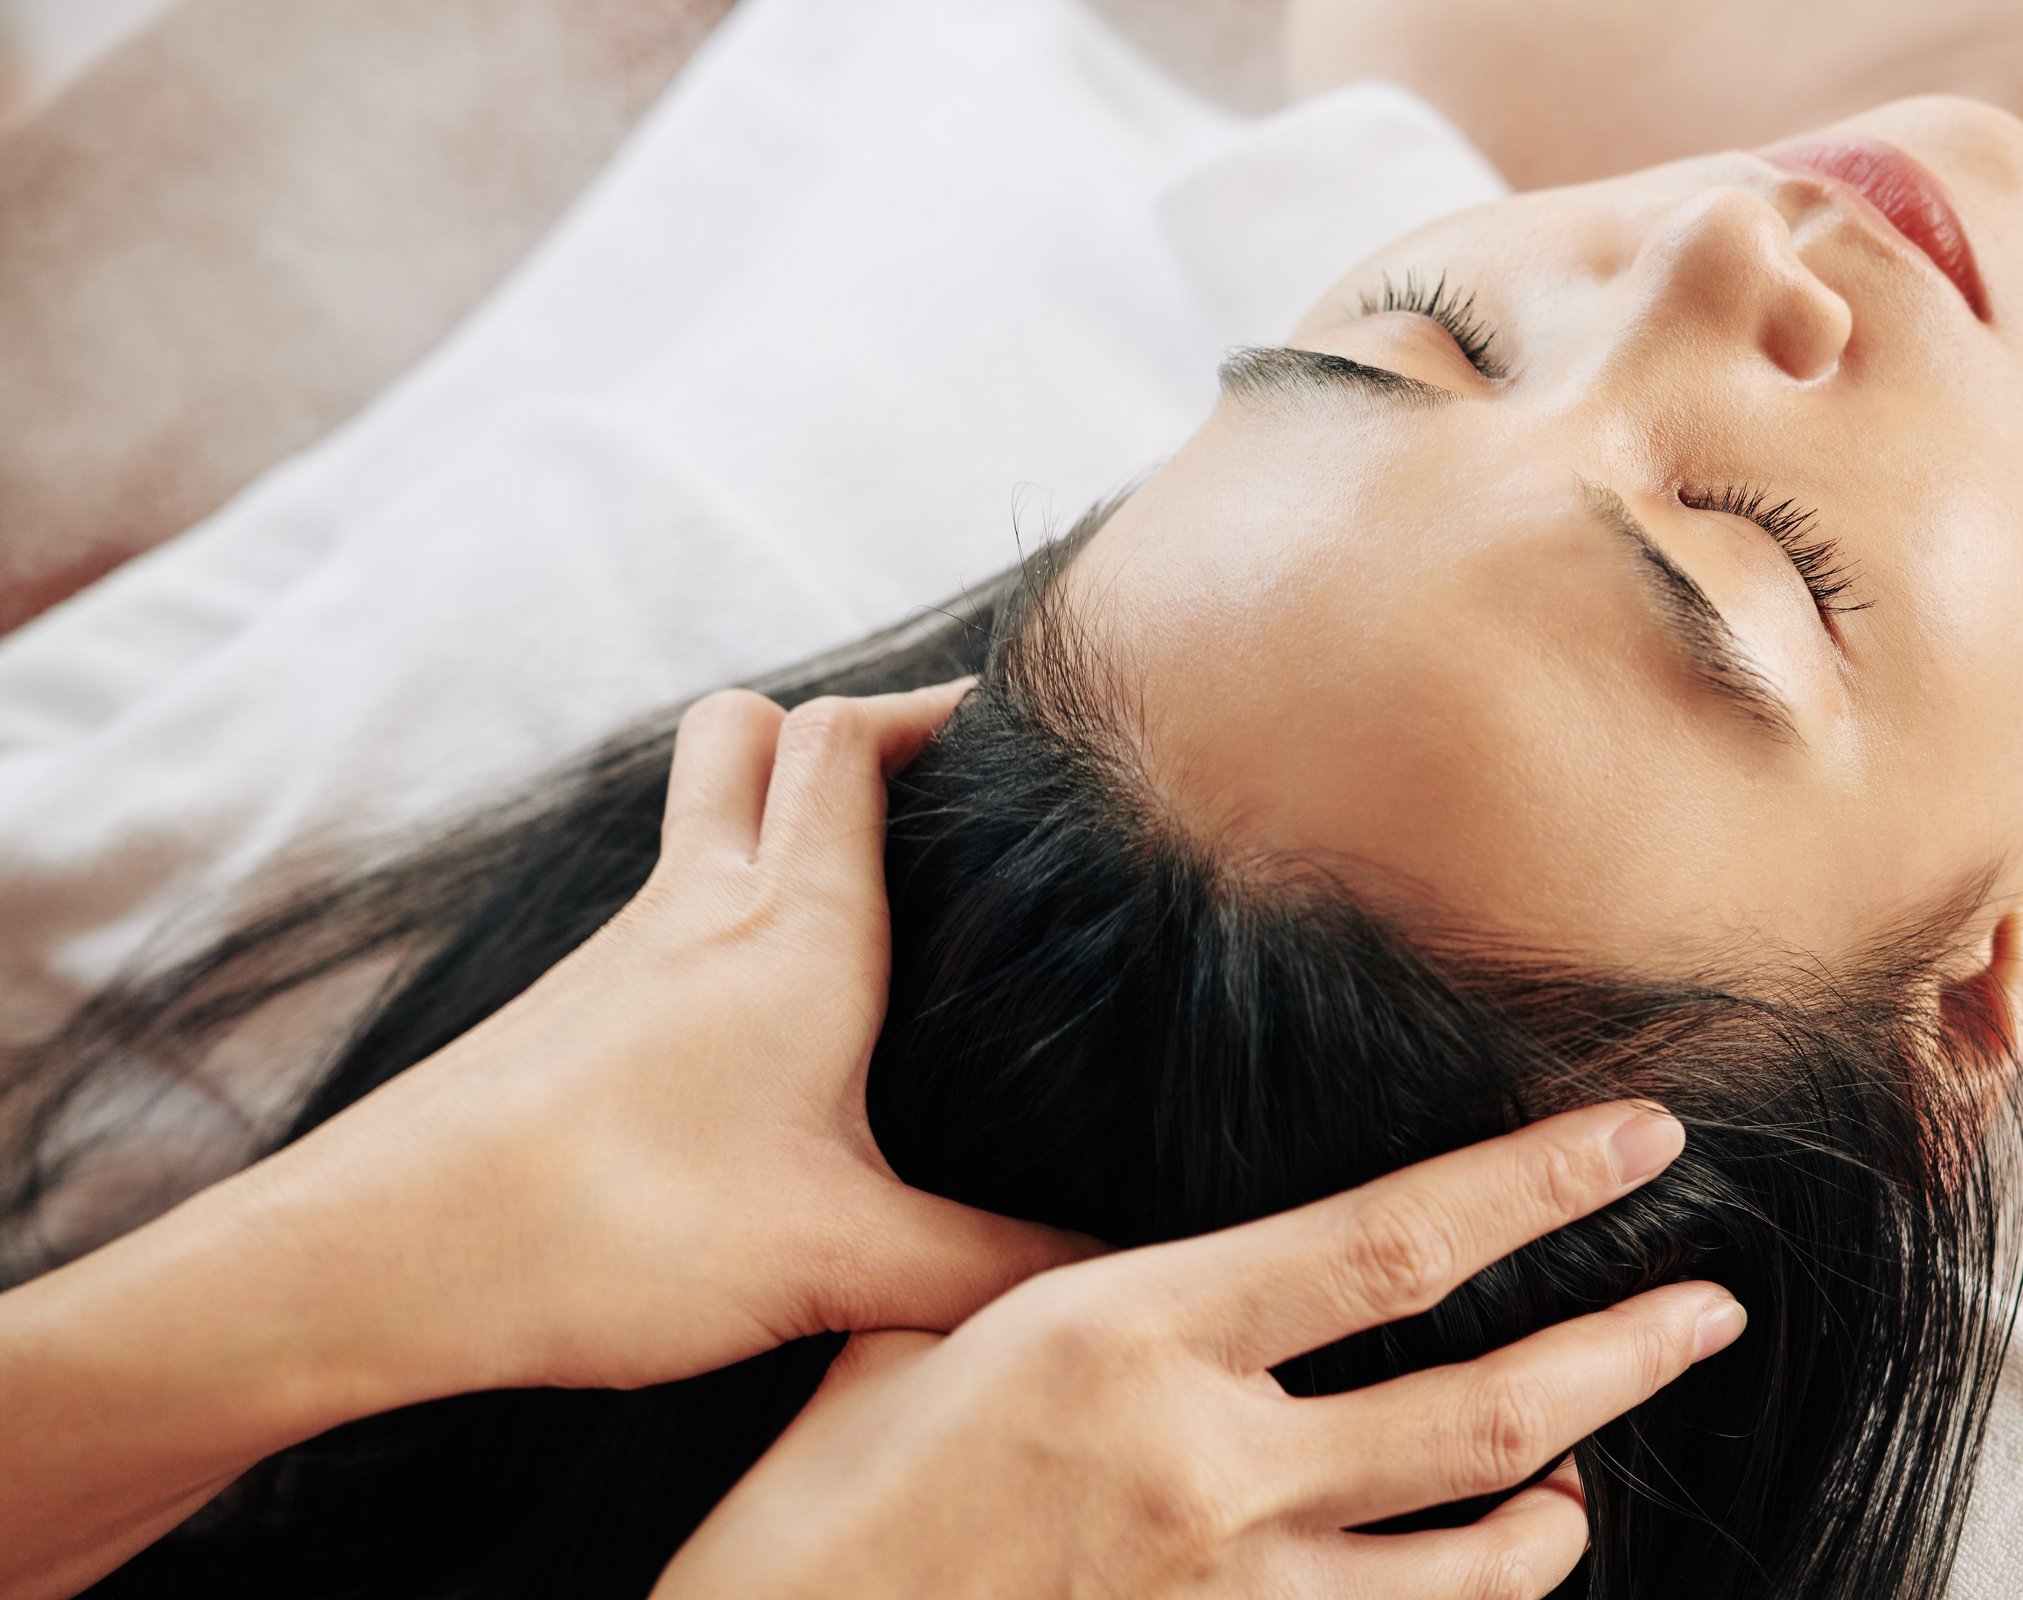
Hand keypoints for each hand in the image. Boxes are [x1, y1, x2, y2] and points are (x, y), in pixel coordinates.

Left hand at [258, 681, 1091, 1395]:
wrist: (378, 1258)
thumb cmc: (609, 1229)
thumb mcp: (839, 1265)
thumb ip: (989, 1267)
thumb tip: (1104, 1274)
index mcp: (792, 928)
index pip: (853, 739)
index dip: (936, 707)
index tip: (1019, 727)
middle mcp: (701, 908)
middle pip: (757, 729)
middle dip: (846, 727)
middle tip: (932, 791)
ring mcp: (622, 952)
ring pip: (701, 813)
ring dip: (776, 811)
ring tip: (870, 901)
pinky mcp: (572, 1010)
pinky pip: (663, 907)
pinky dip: (723, 908)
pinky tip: (762, 1023)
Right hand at [654, 1101, 1744, 1599]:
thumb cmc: (818, 1504)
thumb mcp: (919, 1337)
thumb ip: (1052, 1288)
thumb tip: (1145, 1265)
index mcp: (1128, 1337)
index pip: (1385, 1245)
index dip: (1532, 1187)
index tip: (1641, 1142)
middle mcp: (1204, 1465)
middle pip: (1475, 1410)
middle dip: (1616, 1353)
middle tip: (1711, 1309)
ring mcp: (1221, 1592)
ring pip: (1463, 1553)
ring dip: (1554, 1502)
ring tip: (1597, 1472)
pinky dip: (1468, 1599)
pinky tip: (1502, 1565)